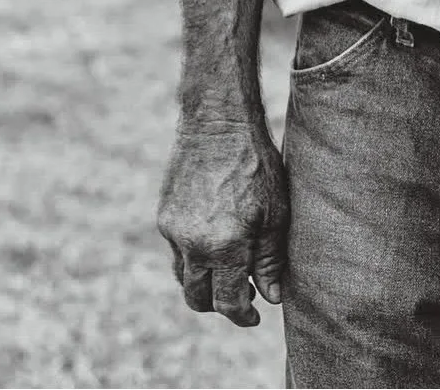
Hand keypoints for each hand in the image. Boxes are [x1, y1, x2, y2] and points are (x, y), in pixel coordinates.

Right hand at [156, 119, 288, 327]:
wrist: (217, 123)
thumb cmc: (255, 164)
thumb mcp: (275, 211)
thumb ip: (271, 258)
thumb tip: (271, 296)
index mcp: (224, 247)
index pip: (228, 302)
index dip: (242, 316)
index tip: (255, 316)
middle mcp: (193, 245)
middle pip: (198, 298)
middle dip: (218, 305)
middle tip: (242, 295)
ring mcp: (174, 232)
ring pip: (183, 277)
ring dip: (203, 282)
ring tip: (228, 269)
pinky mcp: (164, 216)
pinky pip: (176, 250)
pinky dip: (193, 256)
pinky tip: (214, 240)